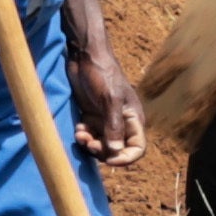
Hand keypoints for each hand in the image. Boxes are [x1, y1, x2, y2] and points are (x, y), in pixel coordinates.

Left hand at [71, 20, 148, 168]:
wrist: (84, 56)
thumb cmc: (102, 73)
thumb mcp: (109, 99)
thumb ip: (113, 126)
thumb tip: (114, 152)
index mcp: (133, 119)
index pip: (137, 148)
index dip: (125, 158)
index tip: (109, 159)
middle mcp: (121, 122)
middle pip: (116, 150)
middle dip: (102, 151)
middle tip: (88, 142)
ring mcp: (106, 120)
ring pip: (101, 145)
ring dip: (90, 144)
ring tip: (80, 133)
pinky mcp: (92, 116)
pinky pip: (90, 135)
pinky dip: (84, 136)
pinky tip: (78, 127)